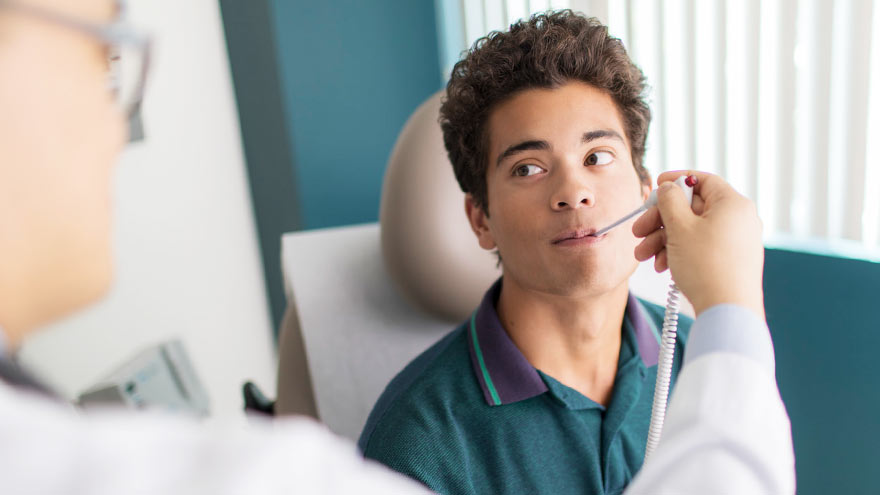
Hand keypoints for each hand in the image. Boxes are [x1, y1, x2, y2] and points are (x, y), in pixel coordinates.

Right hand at [632, 171, 764, 318]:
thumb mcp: (680, 227)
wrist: (727, 310)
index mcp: (732, 203)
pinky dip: (680, 252)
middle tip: (638, 231)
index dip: (676, 180)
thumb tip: (669, 187)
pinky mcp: (731, 261)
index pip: (703, 180)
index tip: (656, 186)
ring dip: (664, 240)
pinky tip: (662, 267)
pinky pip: (701, 247)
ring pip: (693, 230)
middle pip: (692, 208)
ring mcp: (737, 241)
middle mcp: (739, 219)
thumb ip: (670, 200)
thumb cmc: (706, 266)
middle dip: (660, 221)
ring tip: (643, 256)